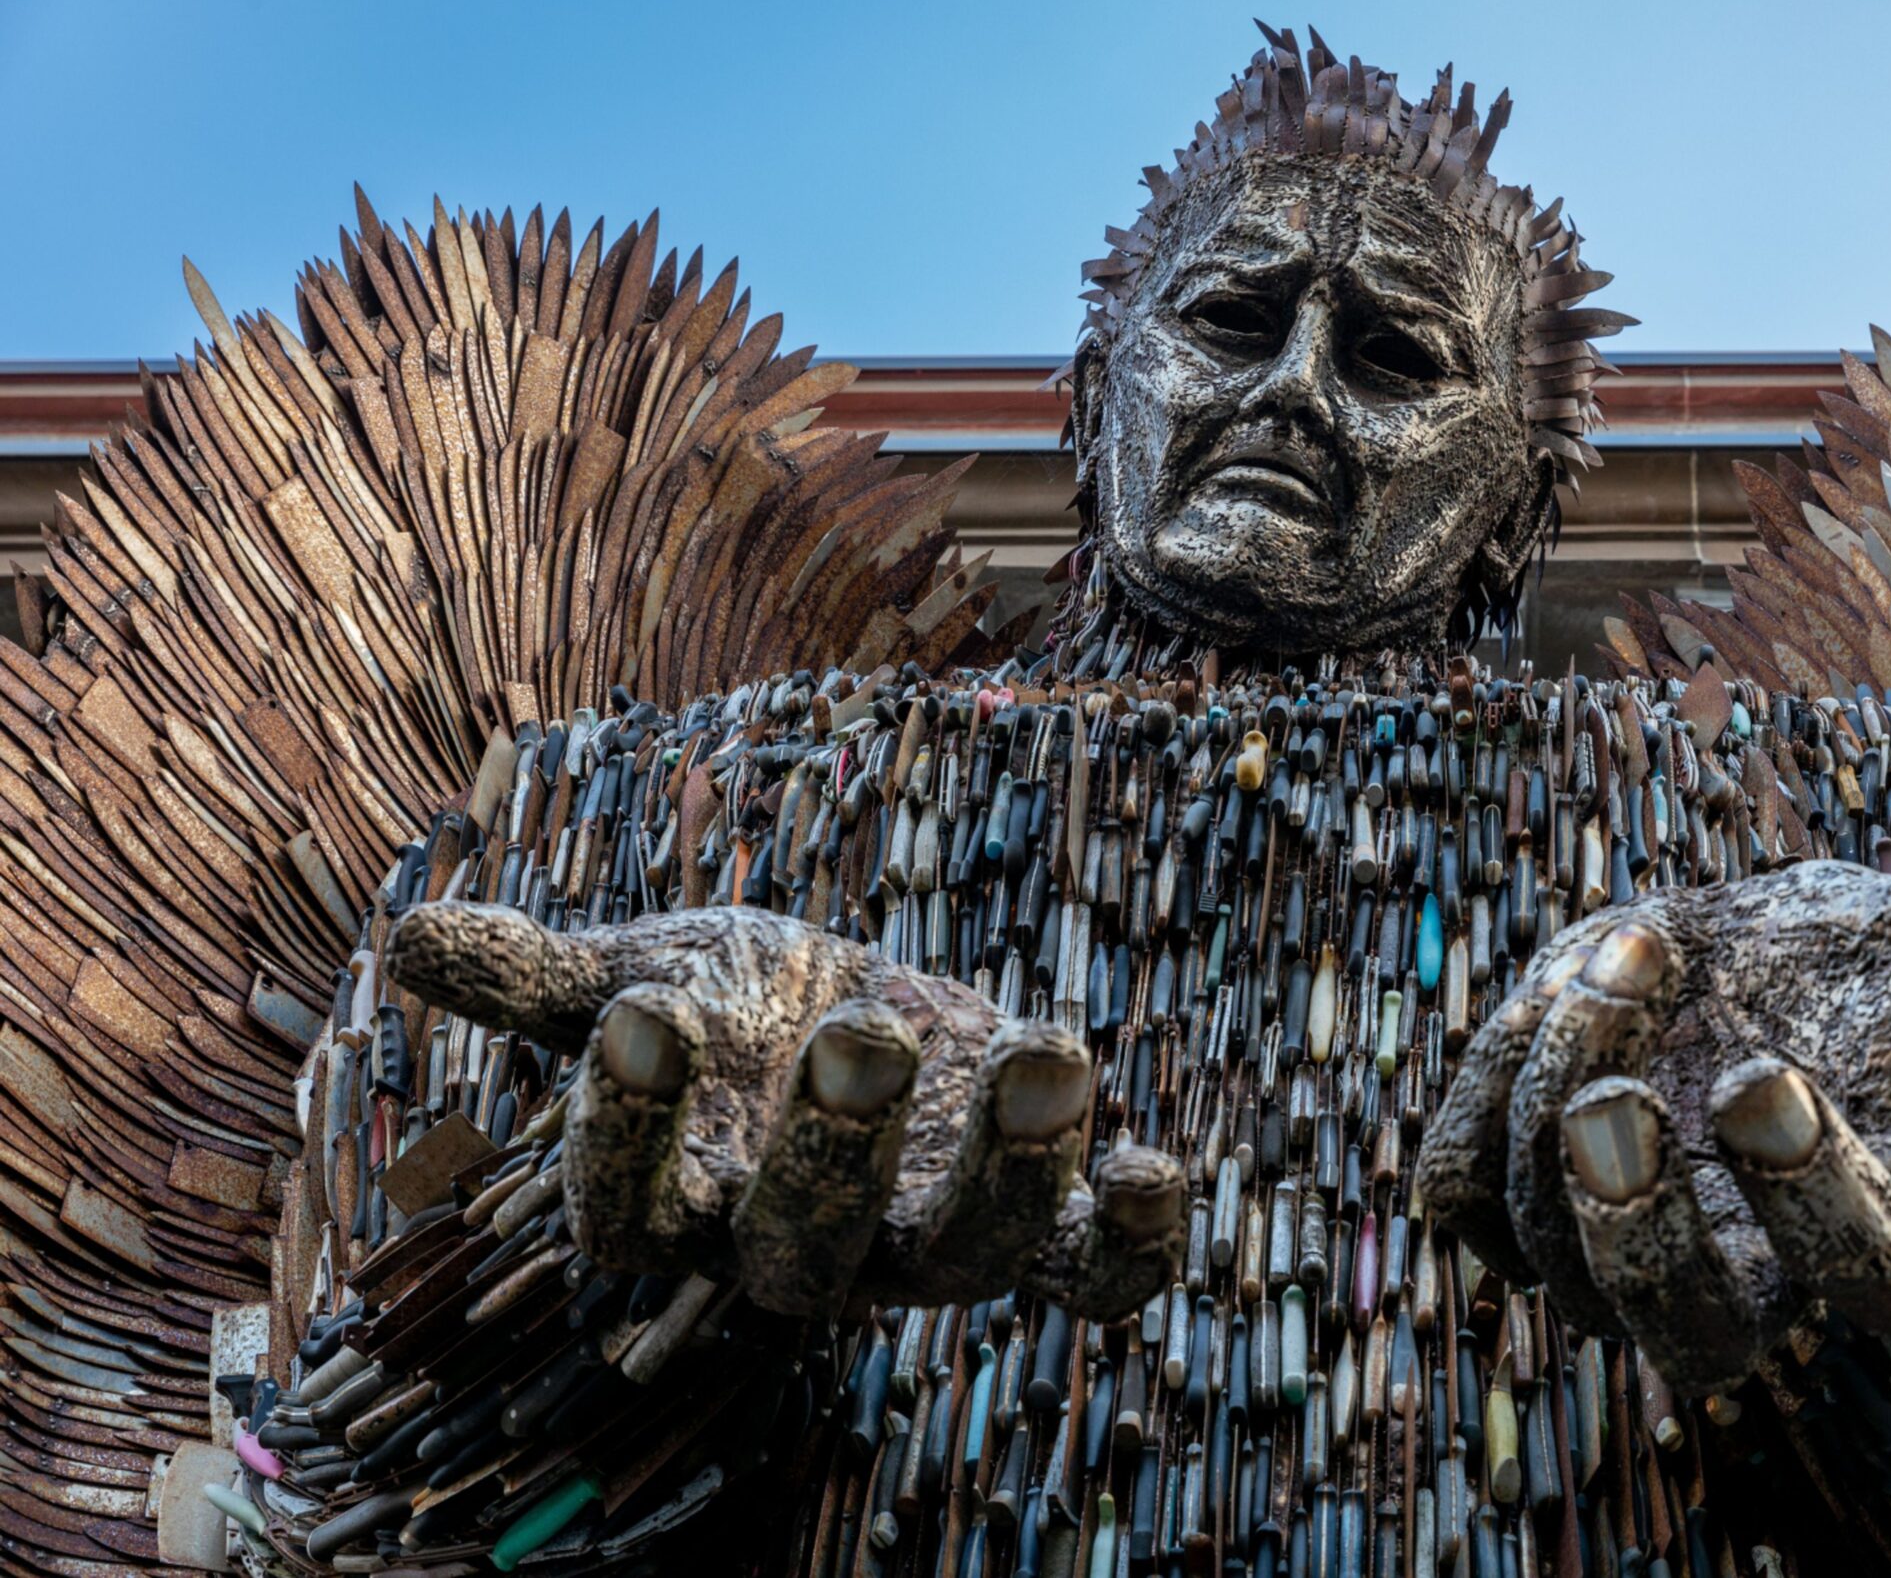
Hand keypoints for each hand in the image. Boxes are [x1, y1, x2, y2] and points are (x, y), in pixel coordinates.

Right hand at [383, 903, 1183, 1319]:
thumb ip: (541, 975)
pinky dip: (1134, 1240)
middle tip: (860, 1032)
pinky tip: (1160, 1165)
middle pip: (801, 1252)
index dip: (627, 1134)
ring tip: (1049, 1048)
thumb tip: (407, 937)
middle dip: (835, 1147)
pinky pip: (1092, 1276)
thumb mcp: (639, 973)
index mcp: (679, 1203)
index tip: (642, 1019)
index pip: (626, 1216)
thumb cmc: (727, 1010)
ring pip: (963, 1258)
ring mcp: (922, 1245)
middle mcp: (797, 1251)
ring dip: (1012, 1168)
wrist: (846, 1012)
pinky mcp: (1034, 1222)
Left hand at [1417, 841, 1890, 1390]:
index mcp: (1883, 1241)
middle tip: (1618, 1100)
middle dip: (1640, 1228)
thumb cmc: (1842, 978)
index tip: (1767, 1076)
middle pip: (1691, 1337)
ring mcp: (1617, 1262)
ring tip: (1629, 950)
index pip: (1872, 1286)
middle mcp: (1748, 1285)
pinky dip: (1489, 1096)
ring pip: (1556, 1242)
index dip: (1817, 1202)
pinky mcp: (1512, 1210)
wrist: (1729, 968)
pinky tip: (1546, 995)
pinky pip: (1462, 1195)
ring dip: (1566, 1089)